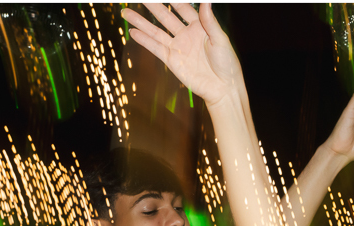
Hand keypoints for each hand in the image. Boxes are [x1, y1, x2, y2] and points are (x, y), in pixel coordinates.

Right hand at [123, 4, 241, 107]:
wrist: (222, 89)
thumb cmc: (227, 64)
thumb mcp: (221, 40)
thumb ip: (210, 22)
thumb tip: (206, 1)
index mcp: (200, 26)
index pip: (182, 7)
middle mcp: (186, 34)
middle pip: (165, 16)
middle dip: (152, 5)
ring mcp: (178, 47)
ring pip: (156, 31)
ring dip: (141, 22)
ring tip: (126, 13)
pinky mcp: (172, 61)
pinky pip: (156, 48)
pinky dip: (144, 41)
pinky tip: (133, 32)